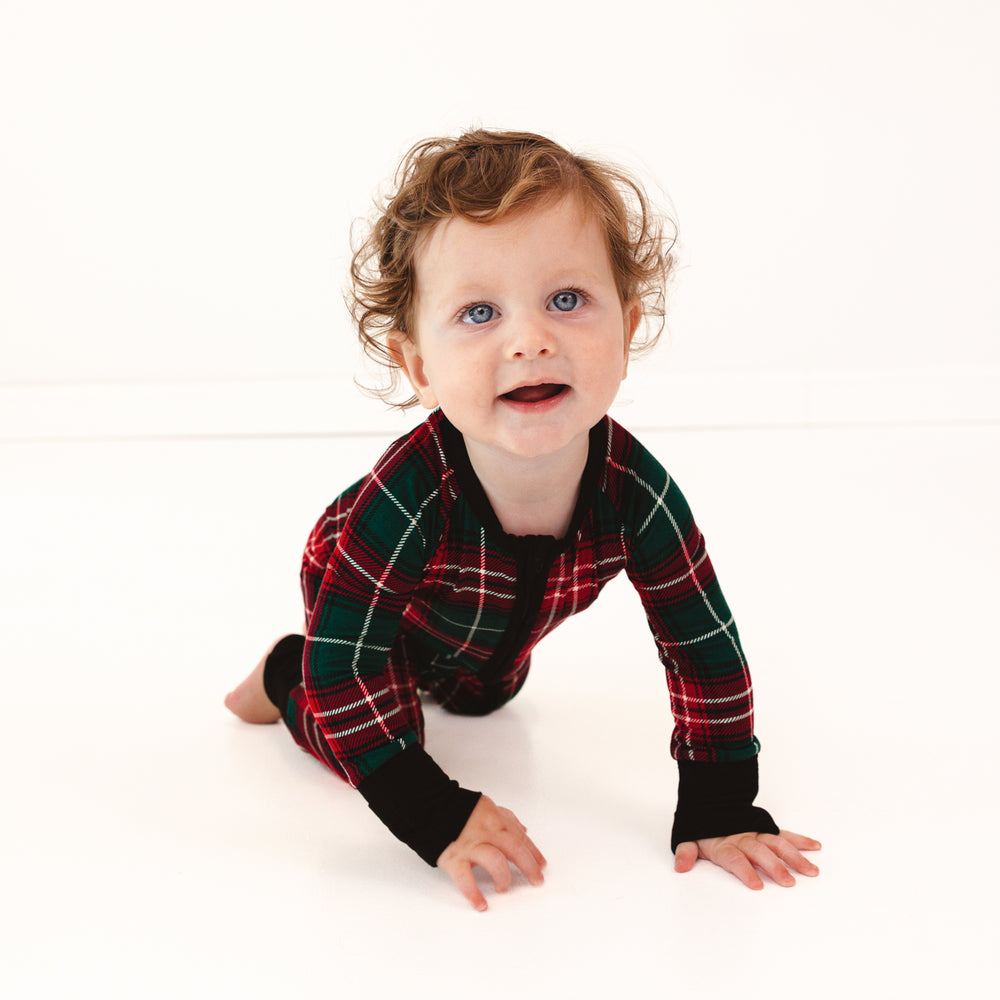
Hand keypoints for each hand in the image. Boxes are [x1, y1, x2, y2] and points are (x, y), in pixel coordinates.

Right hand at [436, 795, 546, 911]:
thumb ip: (506, 818)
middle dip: (529, 866)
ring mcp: (470, 846)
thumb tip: (523, 831)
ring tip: (503, 887)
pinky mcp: (454, 858)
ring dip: (504, 878)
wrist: (429, 808)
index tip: (541, 865)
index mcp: (494, 819)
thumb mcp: (486, 806)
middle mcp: (485, 832)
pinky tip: (481, 904)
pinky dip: (474, 894)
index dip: (533, 852)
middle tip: (536, 880)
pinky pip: (466, 879)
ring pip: (496, 862)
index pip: (520, 837)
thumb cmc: (458, 809)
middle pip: (514, 849)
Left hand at [674, 829, 820, 888]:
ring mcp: (757, 833)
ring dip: (795, 857)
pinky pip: (784, 834)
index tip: (757, 885)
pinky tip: (815, 847)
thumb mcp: (689, 837)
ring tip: (811, 871)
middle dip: (774, 867)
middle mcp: (743, 838)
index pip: (735, 859)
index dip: (745, 871)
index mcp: (724, 844)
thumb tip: (680, 867)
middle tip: (789, 882)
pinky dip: (800, 840)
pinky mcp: (766, 829)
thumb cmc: (702, 826)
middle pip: (760, 853)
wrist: (711, 799)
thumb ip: (686, 852)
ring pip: (778, 844)